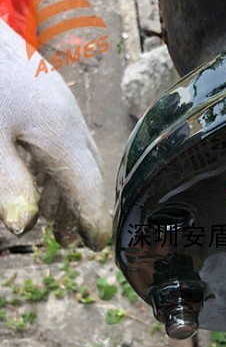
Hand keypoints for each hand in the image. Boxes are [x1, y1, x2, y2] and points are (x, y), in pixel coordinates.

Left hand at [0, 19, 110, 248]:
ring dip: (67, 195)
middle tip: (76, 243)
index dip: (93, 219)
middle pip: (86, 176)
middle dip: (82, 210)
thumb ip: (8, 182)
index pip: (88, 189)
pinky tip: (41, 185)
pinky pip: (60, 145)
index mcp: (63, 136)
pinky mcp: (46, 101)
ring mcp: (60, 110)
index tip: (96, 245)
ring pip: (73, 161)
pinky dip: (55, 173)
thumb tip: (20, 226)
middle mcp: (70, 124)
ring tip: (58, 226)